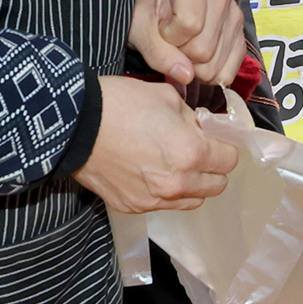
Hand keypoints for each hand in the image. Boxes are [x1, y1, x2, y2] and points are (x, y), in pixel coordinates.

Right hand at [73, 75, 238, 213]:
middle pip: (217, 186)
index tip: (215, 139)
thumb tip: (201, 129)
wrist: (73, 125)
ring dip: (192, 183)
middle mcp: (177, 183)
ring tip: (173, 163)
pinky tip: (149, 171)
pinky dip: (164, 192)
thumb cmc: (120, 104)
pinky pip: (162, 205)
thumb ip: (192, 118)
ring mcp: (154, 199)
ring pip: (192, 200)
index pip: (229, 160)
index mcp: (192, 153)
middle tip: (197, 150)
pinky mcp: (133, 206)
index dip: (224, 146)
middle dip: (213, 168)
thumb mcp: (167, 97)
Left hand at [131, 0, 246, 87]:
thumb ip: (158, 53)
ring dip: (194, 65)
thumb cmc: (148, 13)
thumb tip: (186, 75)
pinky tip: (197, 58)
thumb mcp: (140, 30)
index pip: (189, 25)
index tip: (161, 29)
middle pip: (204, 48)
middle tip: (171, 41)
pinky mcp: (240, 35)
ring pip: (215, 63)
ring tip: (184, 45)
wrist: (158, 11)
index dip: (169, 37)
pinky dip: (209, 72)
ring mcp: (234, 14)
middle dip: (182, 54)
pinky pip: (228, 70)